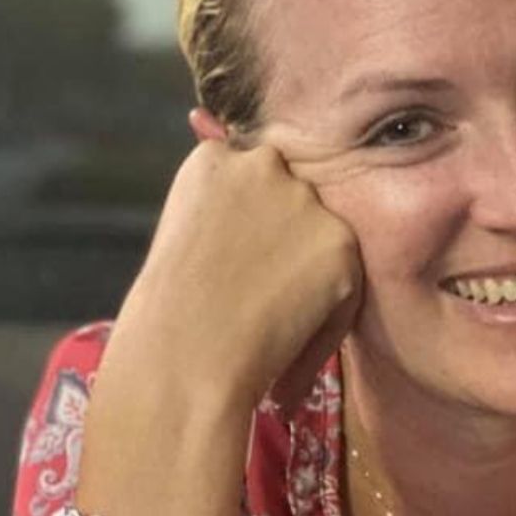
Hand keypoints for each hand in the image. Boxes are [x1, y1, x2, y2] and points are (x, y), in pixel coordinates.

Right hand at [108, 110, 362, 415]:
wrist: (182, 356)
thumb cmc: (169, 314)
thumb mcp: (185, 238)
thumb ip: (226, 216)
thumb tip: (262, 230)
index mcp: (214, 159)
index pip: (253, 182)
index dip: (252, 232)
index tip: (237, 270)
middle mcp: (263, 166)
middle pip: (293, 205)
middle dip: (284, 248)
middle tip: (257, 300)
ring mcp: (306, 203)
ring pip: (324, 245)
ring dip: (309, 283)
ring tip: (270, 329)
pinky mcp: (340, 245)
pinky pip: (346, 290)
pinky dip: (325, 327)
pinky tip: (286, 350)